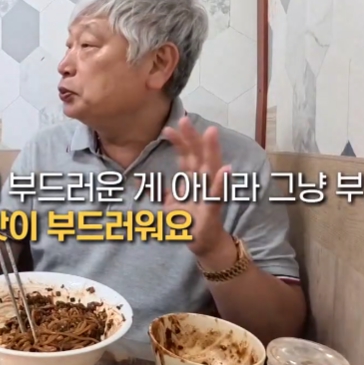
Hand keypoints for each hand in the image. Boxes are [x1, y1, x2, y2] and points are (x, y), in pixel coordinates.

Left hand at [162, 119, 232, 258]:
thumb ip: (158, 190)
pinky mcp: (214, 209)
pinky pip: (217, 194)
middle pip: (198, 155)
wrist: (204, 244)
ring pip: (211, 169)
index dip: (178, 141)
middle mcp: (204, 182)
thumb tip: (137, 179)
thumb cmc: (190, 221)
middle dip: (192, 138)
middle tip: (184, 120)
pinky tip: (226, 169)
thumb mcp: (170, 204)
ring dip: (211, 151)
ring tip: (211, 132)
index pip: (186, 155)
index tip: (167, 128)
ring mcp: (210, 193)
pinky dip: (221, 182)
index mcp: (193, 178)